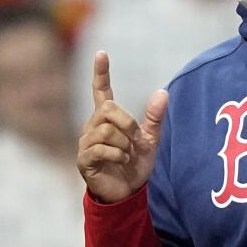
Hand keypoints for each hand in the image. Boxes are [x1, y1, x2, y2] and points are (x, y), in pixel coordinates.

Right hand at [77, 51, 167, 203]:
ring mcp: (86, 143)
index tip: (101, 53)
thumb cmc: (135, 166)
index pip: (100, 91)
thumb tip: (162, 92)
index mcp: (107, 119)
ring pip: (106, 130)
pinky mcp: (84, 159)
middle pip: (108, 108)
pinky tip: (122, 161)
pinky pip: (101, 149)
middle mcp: (92, 127)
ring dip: (125, 144)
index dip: (101, 72)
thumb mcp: (150, 141)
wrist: (127, 193)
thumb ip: (154, 118)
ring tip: (128, 155)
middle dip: (128, 123)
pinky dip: (118, 155)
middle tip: (136, 141)